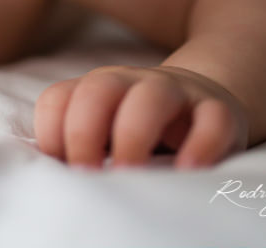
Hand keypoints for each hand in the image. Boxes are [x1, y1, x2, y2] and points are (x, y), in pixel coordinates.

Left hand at [33, 65, 247, 168]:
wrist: (200, 103)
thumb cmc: (138, 129)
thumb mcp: (104, 134)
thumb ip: (75, 147)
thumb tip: (48, 181)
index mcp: (96, 90)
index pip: (58, 98)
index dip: (51, 132)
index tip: (59, 169)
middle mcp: (131, 84)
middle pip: (98, 89)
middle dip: (84, 131)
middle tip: (86, 175)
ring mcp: (176, 93)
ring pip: (153, 96)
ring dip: (134, 135)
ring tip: (128, 173)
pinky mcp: (217, 110)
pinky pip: (213, 119)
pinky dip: (201, 145)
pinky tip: (188, 171)